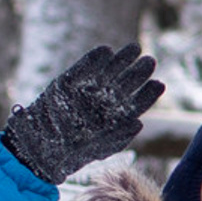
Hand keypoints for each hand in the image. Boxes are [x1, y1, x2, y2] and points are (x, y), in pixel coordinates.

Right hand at [1, 44, 161, 183]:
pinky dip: (94, 59)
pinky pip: (83, 68)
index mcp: (116, 116)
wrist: (41, 148)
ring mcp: (87, 90)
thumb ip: (120, 136)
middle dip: (139, 72)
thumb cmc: (74, 152)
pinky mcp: (68, 81)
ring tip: (135, 48)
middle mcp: (104, 101)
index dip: (149, 93)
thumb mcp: (101, 147)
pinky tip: (106, 51)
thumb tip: (139, 123)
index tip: (159, 84)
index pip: (137, 102)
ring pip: (108, 72)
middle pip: (126, 83)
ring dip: (121, 60)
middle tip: (150, 61)